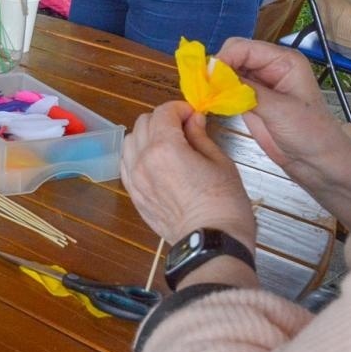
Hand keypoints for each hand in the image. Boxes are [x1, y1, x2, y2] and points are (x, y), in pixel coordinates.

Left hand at [121, 102, 256, 245]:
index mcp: (165, 148)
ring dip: (146, 136)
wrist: (210, 242)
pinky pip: (126, 164)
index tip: (193, 115)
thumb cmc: (224, 203)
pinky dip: (137, 155)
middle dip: (163, 119)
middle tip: (184, 128)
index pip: (163, 112)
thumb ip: (200, 136)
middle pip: (142, 123)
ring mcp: (135, 179)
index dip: (180, 108)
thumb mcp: (220, 162)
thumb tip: (193, 119)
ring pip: (129, 141)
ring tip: (168, 145)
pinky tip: (156, 162)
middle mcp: (143, 160)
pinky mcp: (134, 195)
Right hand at [213, 37, 345, 172]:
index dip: (223, 59)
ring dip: (214, 82)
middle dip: (216, 70)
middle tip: (203, 89)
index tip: (208, 79)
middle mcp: (270, 67)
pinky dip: (216, 95)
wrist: (318, 162)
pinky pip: (227, 90)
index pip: (243, 48)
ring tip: (203, 96)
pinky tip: (210, 103)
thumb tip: (214, 76)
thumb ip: (248, 90)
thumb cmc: (311, 133)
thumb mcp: (280, 110)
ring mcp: (259, 84)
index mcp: (283, 60)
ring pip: (227, 73)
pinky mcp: (250, 101)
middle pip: (232, 56)